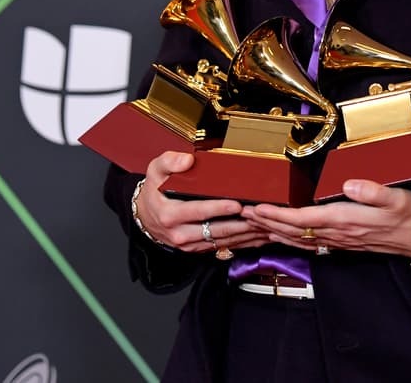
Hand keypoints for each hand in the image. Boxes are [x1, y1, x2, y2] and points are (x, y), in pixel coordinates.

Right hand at [135, 152, 268, 253]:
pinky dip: (242, 242)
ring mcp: (190, 244)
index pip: (199, 212)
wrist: (145, 216)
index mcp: (170, 214)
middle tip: (260, 216)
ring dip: (246, 235)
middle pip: (215, 230)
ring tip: (265, 226)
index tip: (237, 204)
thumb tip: (188, 160)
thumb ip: (170, 161)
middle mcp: (180, 233)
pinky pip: (223, 246)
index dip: (219, 209)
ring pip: (223, 241)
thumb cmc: (154, 191)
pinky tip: (257, 236)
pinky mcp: (198, 249)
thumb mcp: (155, 170)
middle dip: (241, 224)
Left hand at [244, 179, 410, 257]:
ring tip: (256, 223)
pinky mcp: (344, 243)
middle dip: (268, 223)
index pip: (303, 219)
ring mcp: (340, 241)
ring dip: (276, 231)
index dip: (278, 215)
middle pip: (295, 231)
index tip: (258, 208)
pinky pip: (311, 244)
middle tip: (245, 213)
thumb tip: (350, 184)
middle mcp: (339, 233)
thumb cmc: (410, 215)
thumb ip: (373, 191)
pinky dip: (292, 240)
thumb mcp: (397, 197)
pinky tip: (284, 237)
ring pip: (300, 240)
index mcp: (346, 219)